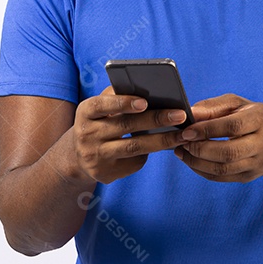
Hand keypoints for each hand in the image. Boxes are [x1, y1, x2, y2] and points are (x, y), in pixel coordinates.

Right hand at [73, 86, 187, 183]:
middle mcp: (87, 134)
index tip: (145, 102)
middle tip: (180, 115)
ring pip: (134, 147)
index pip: (102, 105)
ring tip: (183, 134)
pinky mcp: (105, 173)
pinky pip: (133, 162)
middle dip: (155, 119)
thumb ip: (118, 97)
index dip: (123, 103)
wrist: (78, 155)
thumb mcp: (100, 108)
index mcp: (85, 112)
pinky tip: (166, 146)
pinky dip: (150, 153)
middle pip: (125, 126)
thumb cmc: (98, 122)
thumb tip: (151, 90)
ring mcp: (95, 156)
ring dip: (162, 140)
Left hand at [173, 94, 262, 182]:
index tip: (187, 131)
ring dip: (197, 162)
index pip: (233, 126)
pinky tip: (190, 161)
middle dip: (201, 149)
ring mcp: (258, 163)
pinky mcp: (249, 176)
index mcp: (262, 119)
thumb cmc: (249, 116)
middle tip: (182, 142)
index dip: (207, 130)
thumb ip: (213, 107)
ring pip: (223, 169)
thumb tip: (190, 113)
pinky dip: (202, 170)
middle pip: (229, 152)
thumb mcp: (236, 104)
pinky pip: (221, 178)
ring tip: (182, 152)